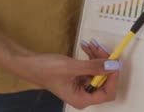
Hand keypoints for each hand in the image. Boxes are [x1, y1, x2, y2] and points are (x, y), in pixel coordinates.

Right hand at [0, 22, 119, 109]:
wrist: (29, 63)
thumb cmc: (46, 69)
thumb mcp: (71, 67)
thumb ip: (93, 67)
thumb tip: (114, 65)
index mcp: (82, 99)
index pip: (108, 93)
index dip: (113, 77)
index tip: (113, 61)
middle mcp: (84, 94)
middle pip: (105, 79)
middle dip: (105, 61)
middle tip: (98, 46)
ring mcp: (83, 85)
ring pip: (100, 70)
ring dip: (99, 55)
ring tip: (91, 43)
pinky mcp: (80, 76)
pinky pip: (93, 66)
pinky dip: (92, 55)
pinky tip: (86, 46)